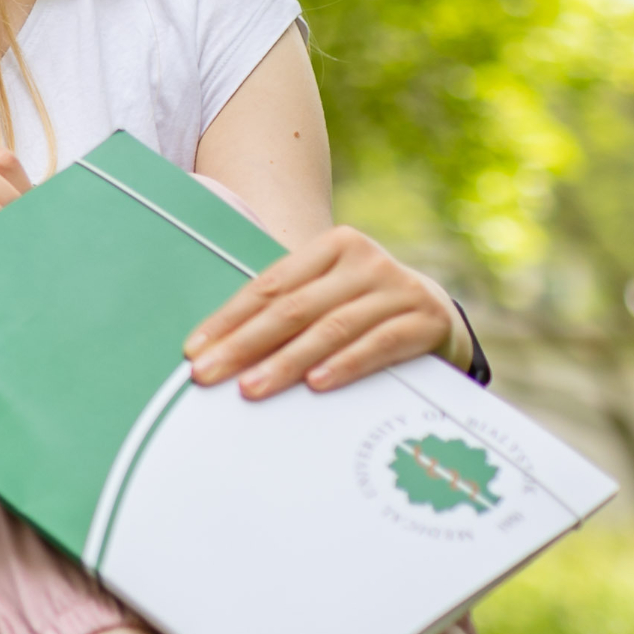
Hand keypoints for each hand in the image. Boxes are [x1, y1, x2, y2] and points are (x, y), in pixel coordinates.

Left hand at [185, 227, 460, 397]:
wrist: (438, 314)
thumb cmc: (363, 306)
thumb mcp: (329, 293)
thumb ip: (287, 307)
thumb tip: (217, 348)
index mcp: (333, 245)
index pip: (269, 285)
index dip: (228, 320)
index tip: (194, 350)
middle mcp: (365, 260)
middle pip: (293, 308)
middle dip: (244, 345)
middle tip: (207, 374)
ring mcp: (397, 289)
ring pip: (330, 329)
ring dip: (285, 362)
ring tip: (250, 388)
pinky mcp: (424, 320)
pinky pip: (377, 345)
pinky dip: (344, 365)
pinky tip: (315, 384)